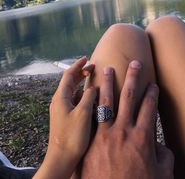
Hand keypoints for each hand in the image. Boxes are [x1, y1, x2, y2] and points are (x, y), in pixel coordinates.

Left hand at [33, 57, 96, 178]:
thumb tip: (93, 88)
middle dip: (81, 73)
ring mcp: (62, 109)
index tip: (86, 58)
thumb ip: (89, 97)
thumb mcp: (83, 113)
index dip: (78, 65)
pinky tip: (91, 97)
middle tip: (93, 67)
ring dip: (83, 84)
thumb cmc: (72, 136)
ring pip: (73, 91)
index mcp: (61, 97)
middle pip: (70, 81)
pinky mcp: (66, 116)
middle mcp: (59, 101)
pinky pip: (75, 100)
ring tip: (94, 80)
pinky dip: (83, 95)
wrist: (61, 158)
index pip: (68, 75)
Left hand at [81, 61, 173, 178]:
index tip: (153, 85)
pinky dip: (92, 101)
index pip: (149, 107)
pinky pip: (92, 115)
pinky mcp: (93, 139)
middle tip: (134, 63)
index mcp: (143, 136)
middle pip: (130, 97)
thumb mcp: (160, 174)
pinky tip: (90, 92)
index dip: (152, 94)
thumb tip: (161, 145)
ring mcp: (106, 133)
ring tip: (108, 69)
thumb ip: (163, 156)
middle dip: (133, 78)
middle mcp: (125, 129)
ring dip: (108, 83)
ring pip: (107, 101)